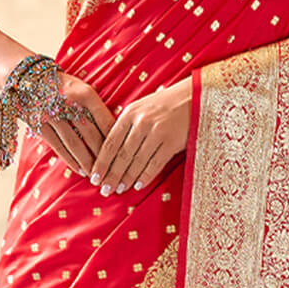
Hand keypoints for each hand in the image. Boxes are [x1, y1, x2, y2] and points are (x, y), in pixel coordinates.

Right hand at [37, 71, 114, 176]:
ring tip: (97, 176)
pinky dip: (71, 161)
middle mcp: (69, 103)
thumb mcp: (81, 89)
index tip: (124, 157)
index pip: (105, 122)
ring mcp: (53, 114)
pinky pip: (59, 147)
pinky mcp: (40, 125)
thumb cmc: (62, 87)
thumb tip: (116, 135)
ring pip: (76, 144)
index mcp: (85, 93)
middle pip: (92, 135)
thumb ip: (96, 109)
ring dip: (88, 163)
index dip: (116, 142)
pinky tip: (81, 170)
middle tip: (113, 174)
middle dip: (103, 158)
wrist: (26, 77)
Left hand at [89, 77, 191, 194]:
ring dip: (127, 178)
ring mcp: (157, 132)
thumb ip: (127, 126)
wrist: (194, 97)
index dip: (101, 162)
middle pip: (121, 155)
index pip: (110, 142)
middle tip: (104, 190)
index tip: (94, 177)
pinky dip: (145, 176)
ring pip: (137, 161)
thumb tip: (111, 151)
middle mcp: (141, 122)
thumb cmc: (165, 105)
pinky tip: (138, 185)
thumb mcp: (142, 109)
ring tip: (119, 190)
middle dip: (111, 175)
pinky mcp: (171, 142)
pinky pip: (155, 164)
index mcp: (130, 113)